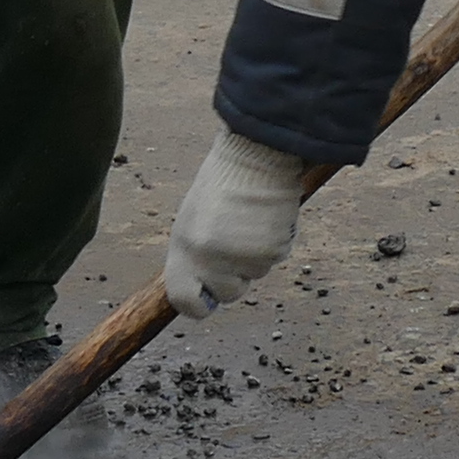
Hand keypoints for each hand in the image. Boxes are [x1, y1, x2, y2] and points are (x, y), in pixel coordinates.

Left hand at [161, 131, 322, 314]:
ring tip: (251, 220)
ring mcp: (242, 257)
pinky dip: (276, 241)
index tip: (207, 300)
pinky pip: (276, 257)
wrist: (257, 153)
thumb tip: (202, 284)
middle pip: (227, 293)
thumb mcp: (195, 219)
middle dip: (236, 277)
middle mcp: (210, 257)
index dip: (196, 305)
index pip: (182, 299)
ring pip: (255, 274)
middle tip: (239, 244)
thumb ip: (196, 252)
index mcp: (184, 246)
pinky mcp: (272, 251)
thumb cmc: (225, 181)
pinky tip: (268, 216)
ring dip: (256, 255)